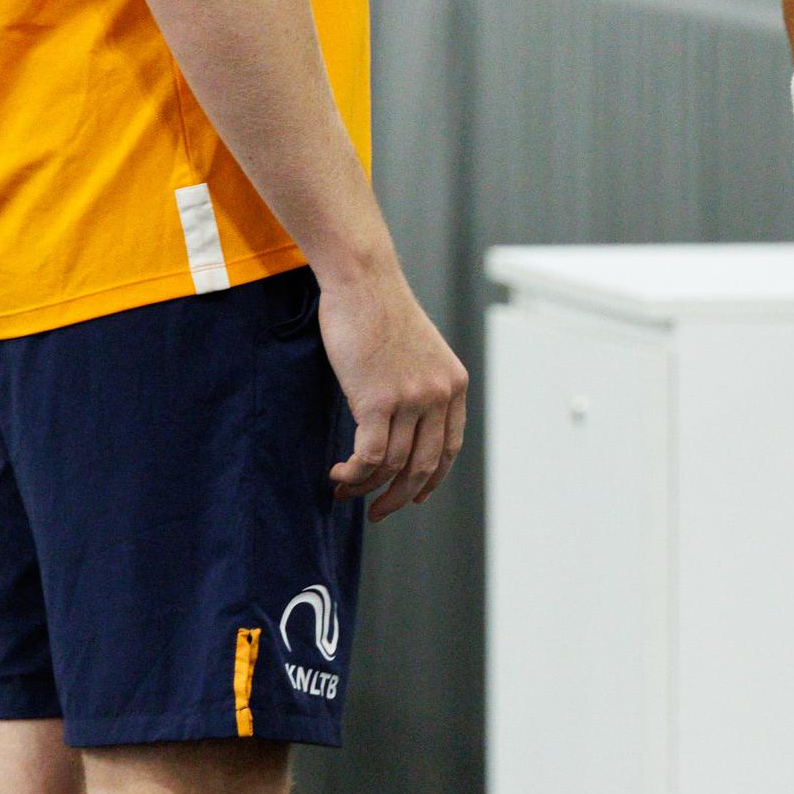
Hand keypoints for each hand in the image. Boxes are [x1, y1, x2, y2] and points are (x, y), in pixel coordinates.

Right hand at [317, 251, 468, 518]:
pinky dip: (354, 473)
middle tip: (377, 512)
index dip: (432, 479)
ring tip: (344, 489)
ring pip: (392, 465)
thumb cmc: (378, 310)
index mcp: (453, 385)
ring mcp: (411, 399)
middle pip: (425, 466)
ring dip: (366, 487)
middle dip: (399, 497)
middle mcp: (439, 395)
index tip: (414, 496)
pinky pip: (370, 456)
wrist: (362, 280)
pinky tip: (339, 473)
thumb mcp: (415, 350)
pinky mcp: (378, 400)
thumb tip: (399, 425)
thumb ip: (417, 385)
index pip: (450, 448)